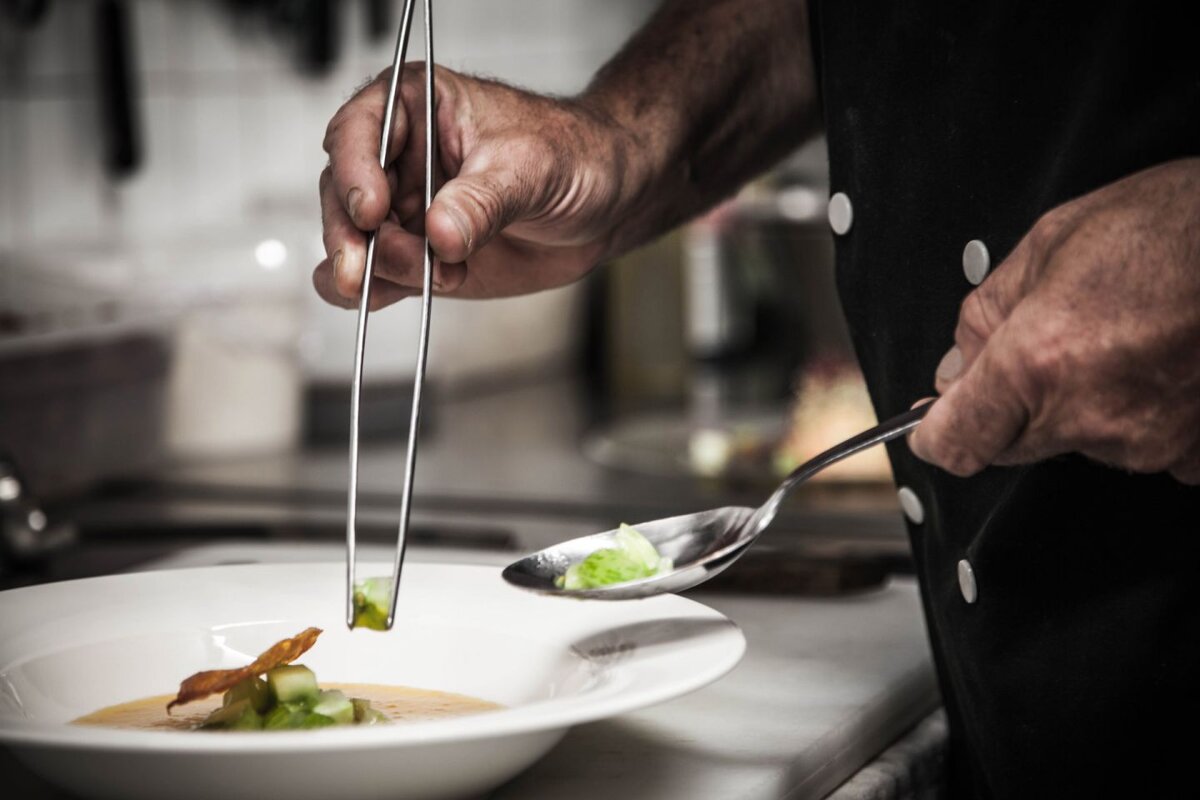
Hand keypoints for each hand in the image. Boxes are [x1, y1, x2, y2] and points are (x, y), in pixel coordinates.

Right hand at [315, 64, 631, 309]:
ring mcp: (406, 209)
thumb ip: (483, 201)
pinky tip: (382, 298)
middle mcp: (400, 157)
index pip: (360, 130)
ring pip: (355, 240)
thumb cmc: (574, 155)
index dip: (355, 171)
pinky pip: (379, 277)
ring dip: (373, 269)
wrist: (607, 203)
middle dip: (352, 235)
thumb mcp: (531, 168)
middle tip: (364, 270)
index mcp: (418, 106)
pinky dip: (374, 292)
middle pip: (344, 192)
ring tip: (429, 279)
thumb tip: (441, 234)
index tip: (372, 212)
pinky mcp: (420, 256)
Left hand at [908, 158, 1199, 483]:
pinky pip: (1141, 446)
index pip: (955, 441)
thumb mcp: (1050, 242)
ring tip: (1119, 337)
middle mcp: (1089, 414)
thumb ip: (986, 314)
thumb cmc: (1176, 225)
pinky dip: (1136, 413)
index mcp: (1037, 362)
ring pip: (1076, 441)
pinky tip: (1155, 364)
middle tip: (1046, 343)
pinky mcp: (1194, 453)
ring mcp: (1147, 440)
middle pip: (1009, 444)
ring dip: (1078, 404)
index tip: (929, 427)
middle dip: (1007, 405)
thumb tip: (956, 364)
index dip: (934, 435)